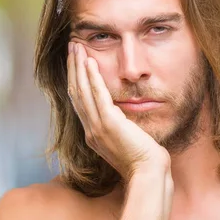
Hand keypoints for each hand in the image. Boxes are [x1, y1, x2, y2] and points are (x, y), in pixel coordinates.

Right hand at [67, 42, 169, 179]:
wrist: (148, 172)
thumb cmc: (143, 160)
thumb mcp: (126, 140)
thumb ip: (120, 128)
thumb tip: (122, 117)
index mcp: (93, 134)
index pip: (79, 101)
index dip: (75, 79)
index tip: (75, 62)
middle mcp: (90, 130)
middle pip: (76, 92)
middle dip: (72, 67)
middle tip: (71, 47)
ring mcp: (98, 127)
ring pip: (82, 90)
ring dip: (79, 66)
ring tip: (76, 47)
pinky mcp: (109, 123)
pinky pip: (97, 95)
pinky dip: (92, 77)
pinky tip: (90, 62)